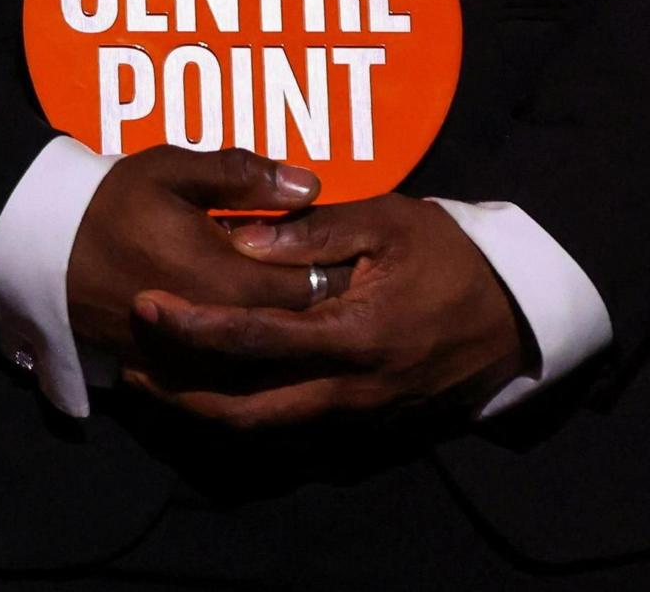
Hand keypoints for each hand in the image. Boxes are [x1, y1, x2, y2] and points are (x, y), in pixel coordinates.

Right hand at [67, 146, 324, 363]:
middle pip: (297, 330)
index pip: (315, 284)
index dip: (336, 267)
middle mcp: (222, 334)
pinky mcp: (170, 374)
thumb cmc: (110, 204)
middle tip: (332, 284)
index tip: (348, 253)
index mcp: (231, 281)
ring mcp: (195, 361)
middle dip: (318, 307)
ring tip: (300, 317)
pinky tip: (253, 343)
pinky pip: (227, 382)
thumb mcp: (171, 172)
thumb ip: (242, 175)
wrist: (42, 249)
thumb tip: (309, 185)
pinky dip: (246, 364)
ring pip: (266, 364)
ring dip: (286, 342)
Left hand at [128, 194, 531, 425]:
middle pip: (250, 410)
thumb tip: (240, 236)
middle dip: (184, 395)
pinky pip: (297, 427)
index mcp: (354, 335)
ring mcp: (362, 413)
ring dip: (211, 411)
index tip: (146, 305)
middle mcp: (353, 388)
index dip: (195, 326)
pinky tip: (213, 390)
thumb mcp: (386, 222)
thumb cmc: (449, 256)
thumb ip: (311, 229)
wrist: (518, 315)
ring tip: (156, 382)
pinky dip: (250, 414)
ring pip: (271, 428)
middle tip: (132, 366)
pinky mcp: (369, 421)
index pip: (256, 339)